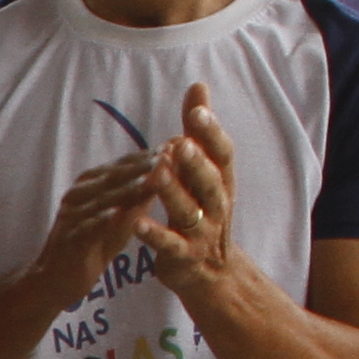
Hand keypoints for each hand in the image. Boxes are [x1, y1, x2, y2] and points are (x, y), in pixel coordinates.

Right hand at [35, 150, 165, 306]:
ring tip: (156, 178)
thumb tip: (168, 171)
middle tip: (173, 154)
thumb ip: (140, 196)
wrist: (55, 279)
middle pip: (116, 176)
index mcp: (92, 183)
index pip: (126, 164)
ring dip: (130, 187)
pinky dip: (102, 219)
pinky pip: (87, 226)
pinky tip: (118, 214)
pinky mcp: (69, 238)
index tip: (181, 144)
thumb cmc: (93, 245)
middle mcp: (80, 193)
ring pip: (104, 198)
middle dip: (146, 164)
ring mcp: (73, 214)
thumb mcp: (121, 217)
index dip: (153, 154)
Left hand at [135, 82, 240, 293]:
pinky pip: (169, 244)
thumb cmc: (201, 211)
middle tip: (181, 142)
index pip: (222, 153)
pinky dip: (154, 234)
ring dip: (174, 192)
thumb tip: (198, 86)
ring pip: (189, 210)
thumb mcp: (204, 172)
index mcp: (221, 181)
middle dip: (196, 161)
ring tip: (158, 174)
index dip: (212, 131)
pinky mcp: (183, 256)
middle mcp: (217, 204)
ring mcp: (202, 232)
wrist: (210, 272)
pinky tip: (137, 222)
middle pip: (210, 180)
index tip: (198, 109)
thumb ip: (198, 132)